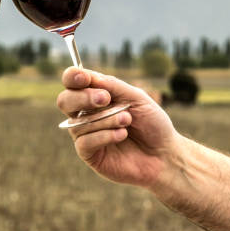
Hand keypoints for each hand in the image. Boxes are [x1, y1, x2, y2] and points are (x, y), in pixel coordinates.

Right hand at [57, 67, 180, 188]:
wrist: (165, 154)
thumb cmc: (152, 123)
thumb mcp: (136, 97)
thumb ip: (113, 85)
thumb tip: (89, 76)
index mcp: (95, 96)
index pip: (72, 82)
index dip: (73, 77)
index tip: (85, 78)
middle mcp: (86, 114)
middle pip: (64, 100)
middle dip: (83, 97)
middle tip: (105, 99)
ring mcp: (86, 135)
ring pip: (79, 123)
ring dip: (105, 119)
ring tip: (127, 121)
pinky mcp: (90, 155)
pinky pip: (84, 142)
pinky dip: (104, 136)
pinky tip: (121, 135)